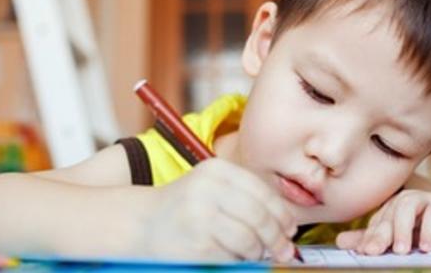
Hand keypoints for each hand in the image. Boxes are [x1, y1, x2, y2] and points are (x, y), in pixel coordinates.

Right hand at [139, 158, 297, 261]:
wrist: (141, 223)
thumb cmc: (185, 208)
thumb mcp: (213, 189)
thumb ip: (246, 199)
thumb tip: (287, 227)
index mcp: (216, 170)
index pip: (262, 192)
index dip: (282, 214)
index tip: (290, 229)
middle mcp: (208, 189)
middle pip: (260, 216)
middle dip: (276, 237)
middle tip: (283, 250)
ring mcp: (200, 217)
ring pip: (250, 239)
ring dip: (258, 252)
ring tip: (255, 254)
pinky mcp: (196, 244)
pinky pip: (232, 257)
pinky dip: (240, 261)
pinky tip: (234, 257)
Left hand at [335, 189, 430, 254]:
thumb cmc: (427, 232)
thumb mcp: (400, 239)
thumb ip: (373, 239)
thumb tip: (340, 242)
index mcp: (392, 209)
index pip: (377, 222)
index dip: (369, 237)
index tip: (363, 253)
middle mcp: (406, 201)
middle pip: (389, 213)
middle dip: (381, 233)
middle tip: (374, 252)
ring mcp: (426, 201)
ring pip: (408, 206)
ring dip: (402, 228)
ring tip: (401, 250)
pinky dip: (429, 229)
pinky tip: (425, 247)